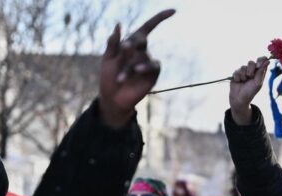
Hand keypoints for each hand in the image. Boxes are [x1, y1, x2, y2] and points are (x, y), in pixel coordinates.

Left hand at [99, 9, 174, 127]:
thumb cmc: (108, 77)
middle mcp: (142, 52)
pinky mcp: (152, 76)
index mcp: (131, 45)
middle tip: (124, 48)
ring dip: (130, 64)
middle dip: (133, 43)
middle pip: (142, 39)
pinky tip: (136, 71)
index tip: (173, 11)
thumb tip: (118, 25)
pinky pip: (152, 66)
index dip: (160, 18)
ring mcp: (148, 64)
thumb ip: (113, 43)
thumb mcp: (107, 59)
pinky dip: (144, 67)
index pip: (147, 28)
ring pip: (142, 56)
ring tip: (120, 76)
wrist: (112, 99)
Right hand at [229, 57, 269, 124]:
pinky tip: (238, 82)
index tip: (258, 65)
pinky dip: (238, 77)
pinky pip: (236, 71)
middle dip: (250, 69)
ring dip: (243, 75)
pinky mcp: (236, 73)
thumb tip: (268, 61)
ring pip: (243, 66)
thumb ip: (261, 72)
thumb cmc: (251, 92)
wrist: (239, 99)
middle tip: (250, 76)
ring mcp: (244, 71)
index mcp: (259, 72)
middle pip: (251, 62)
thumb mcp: (258, 83)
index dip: (261, 60)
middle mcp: (252, 71)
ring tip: (244, 81)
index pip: (262, 60)